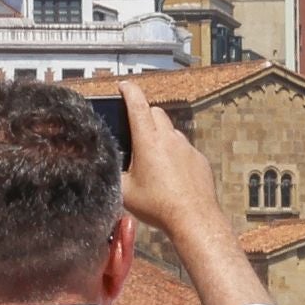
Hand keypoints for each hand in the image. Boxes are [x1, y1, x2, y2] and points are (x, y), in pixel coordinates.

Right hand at [119, 79, 223, 235]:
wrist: (194, 219)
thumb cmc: (158, 206)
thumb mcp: (124, 191)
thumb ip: (113, 174)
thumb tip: (104, 166)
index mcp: (148, 141)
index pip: (137, 105)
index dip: (129, 91)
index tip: (123, 86)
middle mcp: (169, 139)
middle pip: (156, 112)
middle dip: (144, 113)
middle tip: (134, 127)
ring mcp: (187, 148)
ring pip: (171, 130)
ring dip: (160, 134)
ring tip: (152, 156)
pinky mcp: (199, 160)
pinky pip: (184, 148)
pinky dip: (175, 153)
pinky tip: (170, 173)